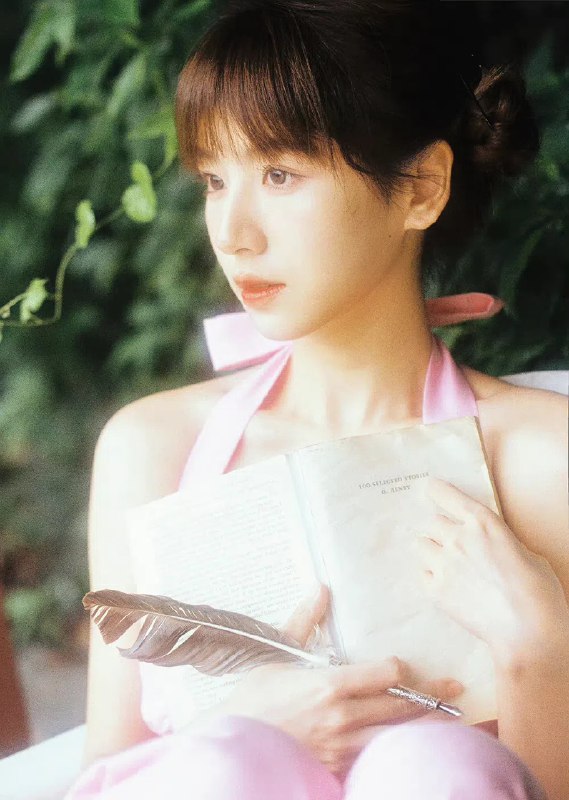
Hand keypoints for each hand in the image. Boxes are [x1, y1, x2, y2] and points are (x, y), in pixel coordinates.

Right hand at [220, 584, 463, 778]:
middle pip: (399, 706)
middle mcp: (342, 717)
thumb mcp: (277, 655)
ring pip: (394, 735)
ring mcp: (342, 746)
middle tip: (455, 688)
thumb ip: (304, 622)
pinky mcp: (337, 766)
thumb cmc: (254, 699)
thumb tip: (321, 589)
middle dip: (431, 696)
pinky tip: (407, 743)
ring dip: (421, 726)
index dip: (401, 669)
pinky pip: (374, 755)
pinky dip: (394, 747)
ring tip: (448, 719)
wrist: (236, 744)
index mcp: (329, 685)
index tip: (405, 666)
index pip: (384, 674)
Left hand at [413, 477, 568, 665]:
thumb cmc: (538, 592)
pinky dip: (429, 576)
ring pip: (420, 545)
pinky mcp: (435, 590)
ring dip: (430, 550)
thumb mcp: (527, 553)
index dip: (436, 491)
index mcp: (483, 523)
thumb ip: (499, 543)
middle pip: (433, 522)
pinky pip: (421, 573)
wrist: (527, 631)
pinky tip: (445, 585)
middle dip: (441, 530)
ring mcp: (443, 563)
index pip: (448, 496)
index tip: (428, 487)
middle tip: (453, 545)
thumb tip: (490, 548)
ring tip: (445, 565)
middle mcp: (458, 538)